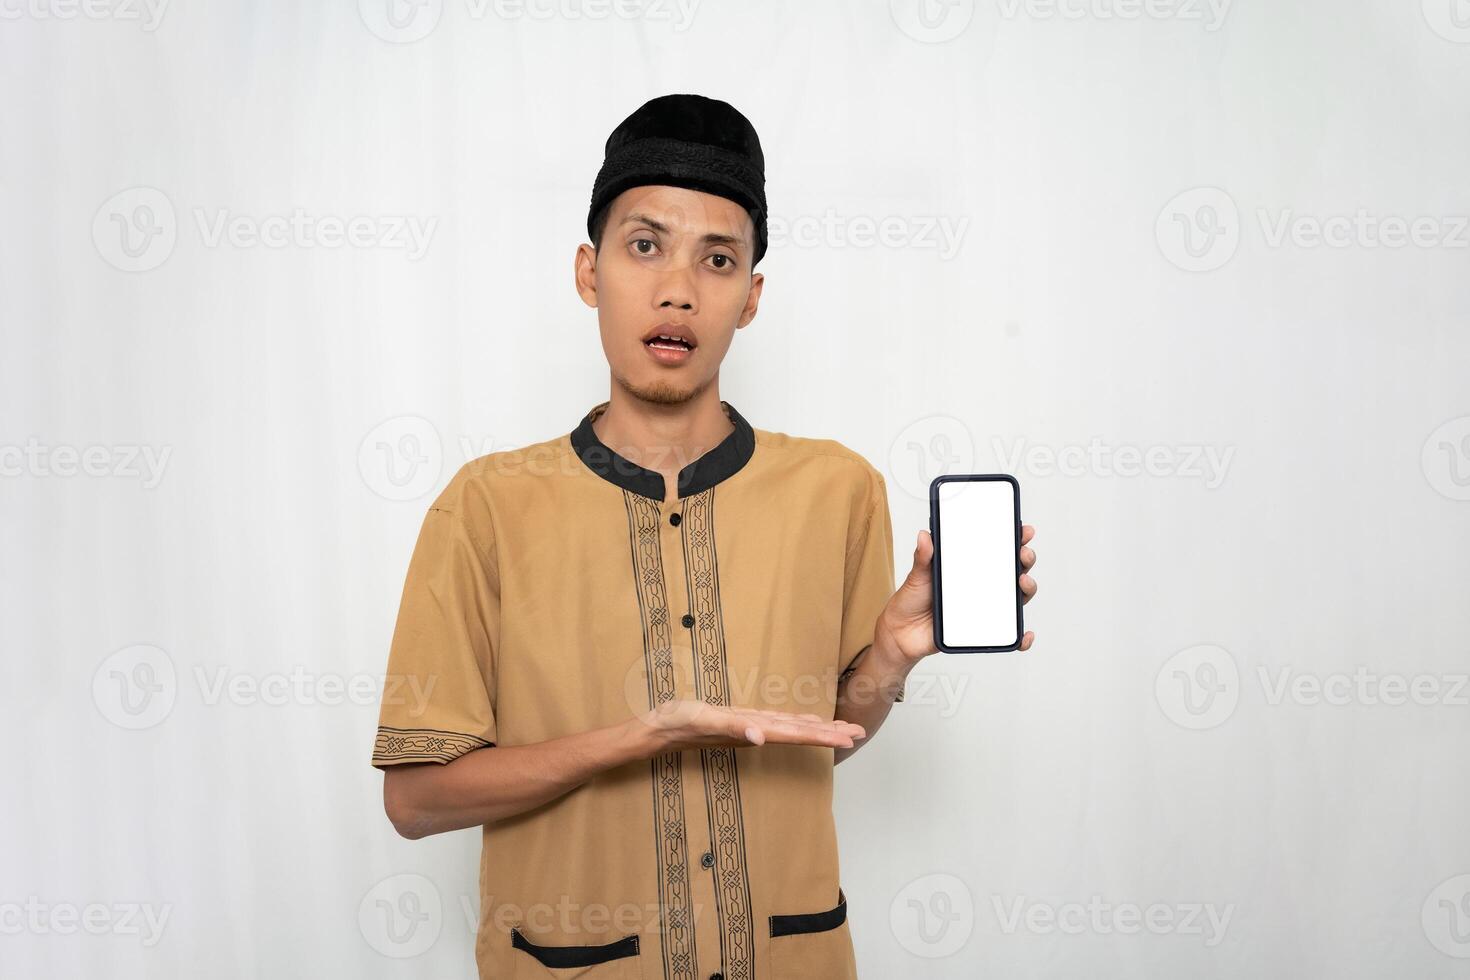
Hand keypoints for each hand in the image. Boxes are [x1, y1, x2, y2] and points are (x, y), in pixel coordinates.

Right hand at [630, 699, 865, 758]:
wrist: (655, 729)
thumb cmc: (678, 723)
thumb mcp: (706, 720)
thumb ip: (734, 728)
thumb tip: (762, 737)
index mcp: (753, 731)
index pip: (797, 734)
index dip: (825, 736)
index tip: (851, 738)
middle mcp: (756, 732)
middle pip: (800, 733)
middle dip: (830, 733)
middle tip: (860, 732)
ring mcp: (748, 728)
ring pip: (790, 729)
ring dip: (816, 730)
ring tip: (840, 729)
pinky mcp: (739, 721)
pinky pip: (774, 723)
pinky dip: (793, 724)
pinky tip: (802, 724)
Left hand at [877, 524, 1039, 660]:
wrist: (901, 632)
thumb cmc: (912, 600)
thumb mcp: (918, 575)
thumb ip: (923, 557)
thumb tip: (924, 536)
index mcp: (969, 567)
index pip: (997, 550)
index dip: (1014, 539)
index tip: (1023, 530)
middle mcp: (982, 585)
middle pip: (1014, 570)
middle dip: (1025, 559)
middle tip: (1023, 554)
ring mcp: (985, 607)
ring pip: (1016, 598)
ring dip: (1028, 588)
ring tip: (1023, 582)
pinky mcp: (982, 630)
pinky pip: (1008, 635)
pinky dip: (1021, 638)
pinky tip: (1025, 635)